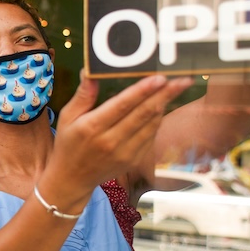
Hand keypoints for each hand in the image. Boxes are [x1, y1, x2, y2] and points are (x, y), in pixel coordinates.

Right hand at [50, 71, 192, 190]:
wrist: (72, 179)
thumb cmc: (68, 144)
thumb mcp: (67, 117)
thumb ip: (83, 95)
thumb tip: (90, 71)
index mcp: (92, 127)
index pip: (122, 105)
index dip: (142, 91)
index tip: (159, 77)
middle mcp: (111, 141)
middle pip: (143, 114)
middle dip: (165, 95)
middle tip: (182, 79)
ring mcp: (125, 153)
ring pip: (151, 124)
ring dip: (165, 104)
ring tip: (177, 87)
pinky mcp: (133, 160)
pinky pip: (151, 135)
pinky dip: (158, 119)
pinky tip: (162, 105)